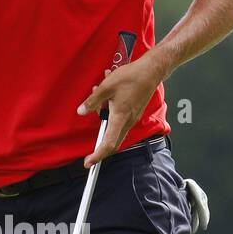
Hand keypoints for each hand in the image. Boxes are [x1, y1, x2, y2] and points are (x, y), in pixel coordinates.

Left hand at [76, 51, 162, 166]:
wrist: (151, 71)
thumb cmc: (131, 77)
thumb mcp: (106, 87)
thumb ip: (92, 101)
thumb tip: (81, 111)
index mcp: (120, 117)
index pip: (108, 143)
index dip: (97, 155)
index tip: (88, 162)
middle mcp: (127, 121)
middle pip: (113, 142)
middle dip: (100, 148)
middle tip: (90, 154)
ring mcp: (132, 118)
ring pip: (115, 130)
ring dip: (104, 120)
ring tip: (99, 98)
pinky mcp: (134, 113)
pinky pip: (120, 120)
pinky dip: (110, 113)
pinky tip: (107, 96)